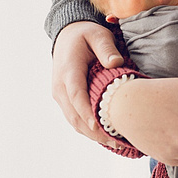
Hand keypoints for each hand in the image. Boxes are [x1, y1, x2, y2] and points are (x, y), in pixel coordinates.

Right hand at [51, 21, 124, 144]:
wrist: (67, 35)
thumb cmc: (85, 35)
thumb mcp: (97, 35)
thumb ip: (106, 49)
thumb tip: (115, 63)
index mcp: (68, 71)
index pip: (76, 96)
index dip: (86, 112)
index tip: (99, 126)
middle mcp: (60, 87)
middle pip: (74, 115)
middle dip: (94, 131)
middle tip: (117, 141)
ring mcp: (60, 95)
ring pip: (73, 120)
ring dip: (91, 134)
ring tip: (115, 142)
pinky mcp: (64, 99)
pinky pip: (74, 117)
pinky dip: (87, 128)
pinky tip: (104, 135)